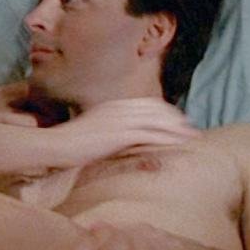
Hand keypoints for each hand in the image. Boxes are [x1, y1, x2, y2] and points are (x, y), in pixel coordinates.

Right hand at [52, 98, 200, 166]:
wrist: (58, 146)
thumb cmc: (71, 143)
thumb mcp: (94, 131)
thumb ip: (110, 130)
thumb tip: (123, 136)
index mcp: (113, 105)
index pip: (146, 103)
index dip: (164, 111)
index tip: (176, 118)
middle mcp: (119, 108)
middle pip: (155, 109)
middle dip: (175, 118)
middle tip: (190, 127)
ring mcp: (120, 119)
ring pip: (157, 120)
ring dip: (176, 128)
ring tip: (191, 135)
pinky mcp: (121, 134)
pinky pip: (150, 134)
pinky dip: (167, 138)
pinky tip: (178, 143)